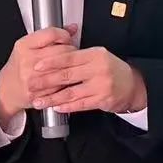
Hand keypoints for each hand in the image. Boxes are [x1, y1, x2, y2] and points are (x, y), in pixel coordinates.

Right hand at [0, 25, 75, 127]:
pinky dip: (67, 80)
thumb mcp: (28, 46)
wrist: (7, 89)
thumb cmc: (19, 66)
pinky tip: (63, 77)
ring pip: (66, 67)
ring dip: (72, 65)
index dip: (64, 34)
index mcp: (24, 46)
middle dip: (71, 49)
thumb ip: (50, 36)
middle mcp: (27, 61)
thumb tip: (73, 28)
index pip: (52, 34)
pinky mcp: (40, 93)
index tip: (67, 37)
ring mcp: (34, 78)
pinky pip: (63, 83)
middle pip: (62, 50)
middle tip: (70, 51)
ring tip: (67, 64)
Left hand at [30, 45, 147, 116]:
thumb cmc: (110, 69)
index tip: (36, 66)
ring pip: (71, 92)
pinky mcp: (102, 100)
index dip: (51, 62)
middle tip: (31, 84)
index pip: (69, 57)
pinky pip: (80, 104)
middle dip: (46, 81)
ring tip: (38, 101)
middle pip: (67, 75)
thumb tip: (52, 55)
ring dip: (52, 98)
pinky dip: (67, 106)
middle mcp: (98, 68)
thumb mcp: (97, 56)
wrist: (132, 85)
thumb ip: (77, 56)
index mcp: (94, 54)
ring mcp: (101, 85)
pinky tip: (56, 107)